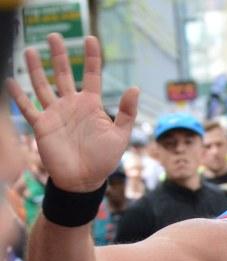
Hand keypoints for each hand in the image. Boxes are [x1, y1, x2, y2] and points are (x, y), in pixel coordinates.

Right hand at [6, 34, 138, 191]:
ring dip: (37, 69)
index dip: (91, 57)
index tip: (90, 39)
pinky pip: (28, 108)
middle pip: (64, 74)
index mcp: (92, 105)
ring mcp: (55, 114)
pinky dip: (19, 96)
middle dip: (60, 55)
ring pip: (43, 85)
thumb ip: (127, 112)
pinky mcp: (42, 126)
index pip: (92, 75)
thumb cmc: (104, 160)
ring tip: (31, 49)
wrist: (84, 180)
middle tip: (55, 35)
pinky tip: (11, 80)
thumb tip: (134, 87)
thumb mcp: (120, 135)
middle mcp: (72, 105)